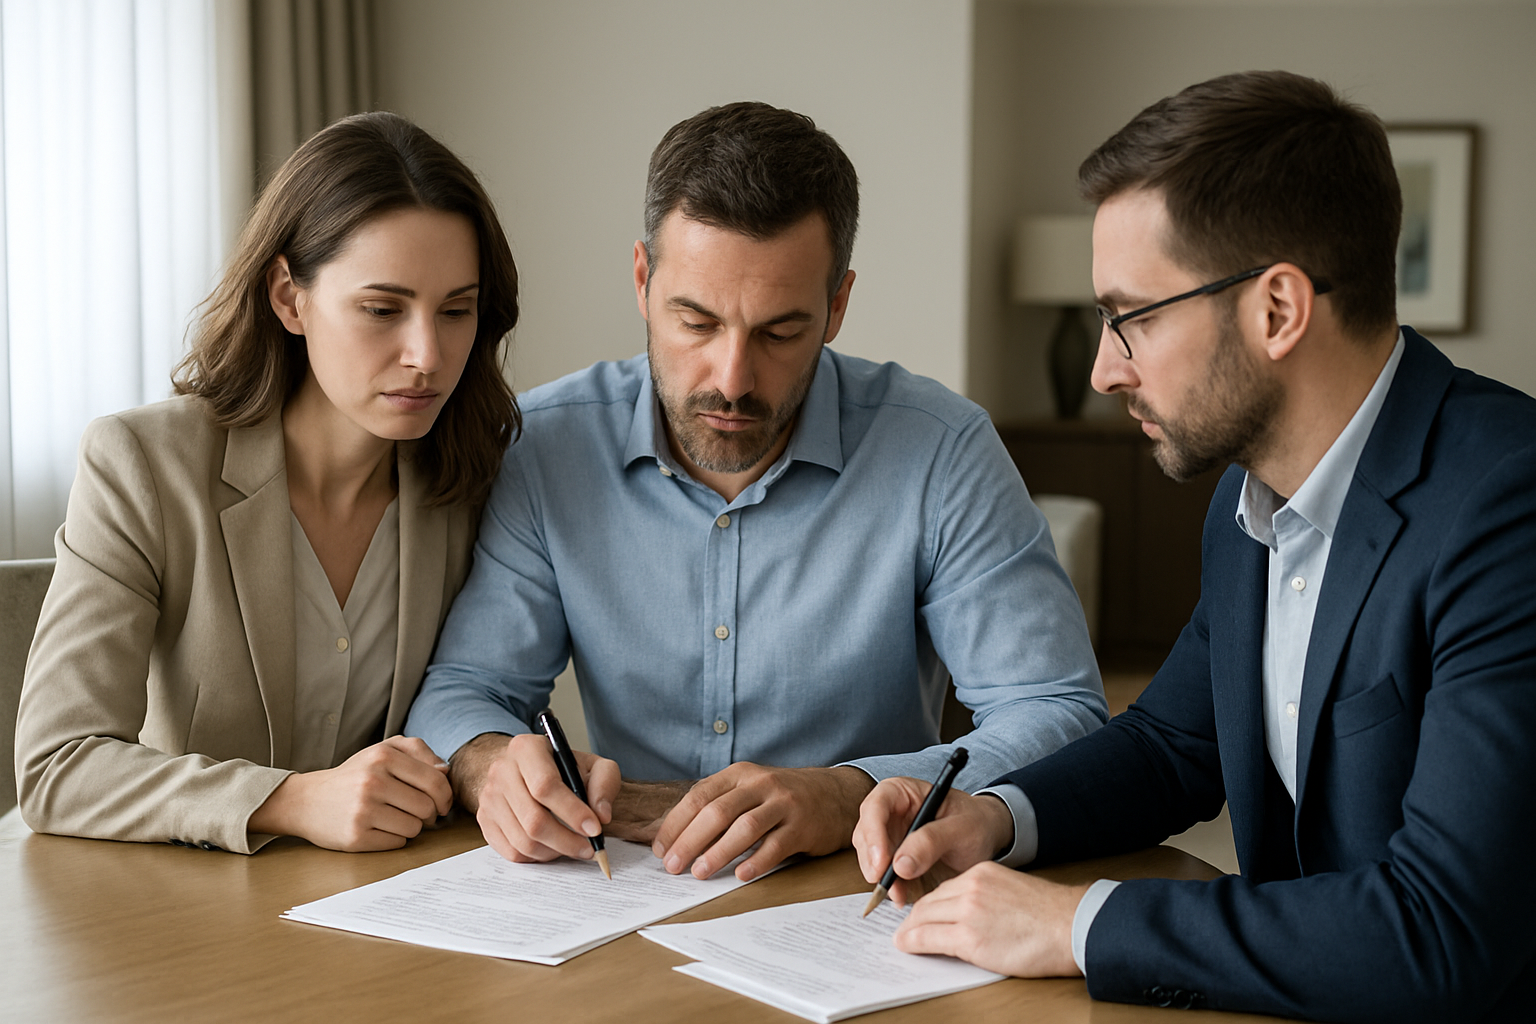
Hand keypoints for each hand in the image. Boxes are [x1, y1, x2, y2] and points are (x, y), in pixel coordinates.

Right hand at [249, 735, 453, 851]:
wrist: (307, 800)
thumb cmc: (355, 774)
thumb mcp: (384, 750)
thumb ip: (419, 752)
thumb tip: (445, 772)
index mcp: (384, 756)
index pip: (436, 781)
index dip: (445, 796)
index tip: (442, 803)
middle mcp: (373, 781)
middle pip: (428, 808)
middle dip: (428, 813)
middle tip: (416, 812)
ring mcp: (363, 810)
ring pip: (415, 828)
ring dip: (411, 827)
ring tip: (393, 818)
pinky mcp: (356, 837)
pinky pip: (397, 843)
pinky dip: (394, 839)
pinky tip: (379, 829)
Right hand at [450, 731, 619, 863]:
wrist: (523, 768)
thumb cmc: (561, 768)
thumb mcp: (591, 764)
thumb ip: (604, 783)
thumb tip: (601, 815)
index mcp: (526, 749)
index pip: (546, 786)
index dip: (572, 812)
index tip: (594, 828)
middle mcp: (502, 771)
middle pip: (533, 819)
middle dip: (566, 840)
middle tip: (589, 848)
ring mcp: (489, 798)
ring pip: (523, 841)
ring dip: (554, 851)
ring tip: (574, 847)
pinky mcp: (485, 821)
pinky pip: (512, 852)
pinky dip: (537, 857)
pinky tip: (553, 848)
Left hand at [652, 763, 874, 880]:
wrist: (835, 794)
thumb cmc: (781, 798)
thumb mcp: (749, 790)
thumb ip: (718, 806)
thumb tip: (675, 838)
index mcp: (740, 775)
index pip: (699, 796)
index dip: (676, 824)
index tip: (660, 849)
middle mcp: (760, 784)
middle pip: (717, 812)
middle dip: (690, 841)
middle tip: (672, 866)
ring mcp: (784, 803)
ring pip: (744, 828)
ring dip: (718, 852)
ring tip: (699, 873)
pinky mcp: (803, 825)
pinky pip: (776, 845)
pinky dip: (756, 861)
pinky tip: (741, 875)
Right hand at [853, 778, 1014, 906]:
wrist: (986, 835)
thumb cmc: (975, 822)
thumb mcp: (961, 827)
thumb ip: (932, 841)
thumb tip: (901, 865)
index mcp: (904, 791)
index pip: (877, 806)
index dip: (874, 833)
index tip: (881, 862)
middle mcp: (891, 810)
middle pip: (867, 832)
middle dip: (873, 860)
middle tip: (885, 885)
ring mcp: (890, 832)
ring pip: (870, 854)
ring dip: (880, 876)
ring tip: (898, 894)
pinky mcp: (895, 854)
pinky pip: (883, 869)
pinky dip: (889, 884)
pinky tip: (901, 896)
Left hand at [894, 861, 1086, 977]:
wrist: (1072, 926)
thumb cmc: (1051, 916)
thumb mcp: (1013, 891)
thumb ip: (988, 897)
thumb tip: (969, 915)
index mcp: (983, 872)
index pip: (945, 888)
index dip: (931, 905)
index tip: (925, 915)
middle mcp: (971, 886)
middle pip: (930, 901)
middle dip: (916, 917)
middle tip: (907, 929)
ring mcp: (968, 910)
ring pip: (924, 917)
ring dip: (910, 930)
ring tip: (904, 939)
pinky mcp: (969, 936)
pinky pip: (928, 937)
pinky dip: (912, 942)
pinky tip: (906, 945)